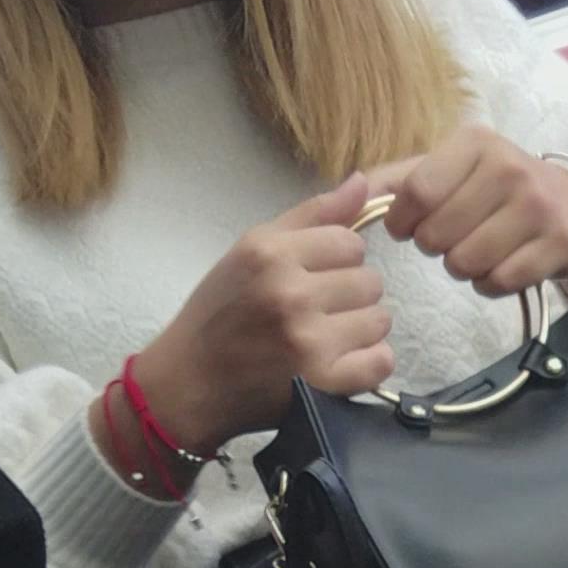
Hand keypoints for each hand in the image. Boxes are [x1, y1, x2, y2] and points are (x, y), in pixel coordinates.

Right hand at [140, 173, 393, 452]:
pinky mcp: (322, 383)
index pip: (351, 242)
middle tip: (319, 311)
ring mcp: (309, 341)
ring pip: (380, 319)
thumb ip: (311, 215)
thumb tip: (363, 183)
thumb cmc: (219, 313)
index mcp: (270, 254)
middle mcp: (291, 294)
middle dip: (350, 294)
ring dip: (361, 328)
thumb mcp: (251, 250)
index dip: (338, 259)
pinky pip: (381, 362)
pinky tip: (342, 361)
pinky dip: (369, 363)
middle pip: (370, 281)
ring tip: (328, 336)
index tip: (316, 276)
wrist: (187, 383)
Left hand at [364, 125, 567, 301]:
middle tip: (455, 236)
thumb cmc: (493, 187)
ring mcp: (538, 205)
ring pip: (465, 263)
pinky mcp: (558, 242)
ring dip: (462, 267)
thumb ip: (396, 180)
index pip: (416, 193)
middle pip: (437, 235)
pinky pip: (498, 282)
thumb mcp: (448, 168)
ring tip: (478, 249)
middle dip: (436, 246)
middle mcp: (508, 168)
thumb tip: (347, 192)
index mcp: (474, 143)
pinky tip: (502, 263)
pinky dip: (490, 284)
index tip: (408, 226)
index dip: (402, 221)